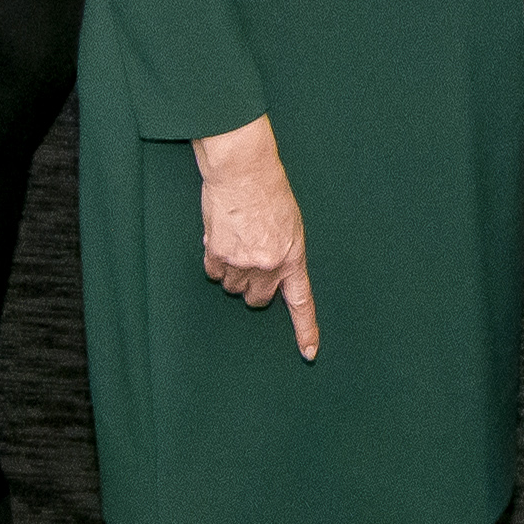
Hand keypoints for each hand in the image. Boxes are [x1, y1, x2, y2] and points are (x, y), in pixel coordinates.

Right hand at [196, 115, 315, 357]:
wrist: (243, 171)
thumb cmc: (269, 191)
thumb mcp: (289, 224)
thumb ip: (281, 251)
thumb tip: (265, 272)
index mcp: (293, 257)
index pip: (301, 302)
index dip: (305, 330)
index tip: (309, 352)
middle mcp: (269, 265)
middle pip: (258, 299)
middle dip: (254, 288)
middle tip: (251, 264)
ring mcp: (242, 262)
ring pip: (233, 287)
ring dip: (233, 273)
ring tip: (237, 242)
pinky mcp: (218, 254)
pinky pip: (214, 274)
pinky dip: (215, 262)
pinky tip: (221, 240)